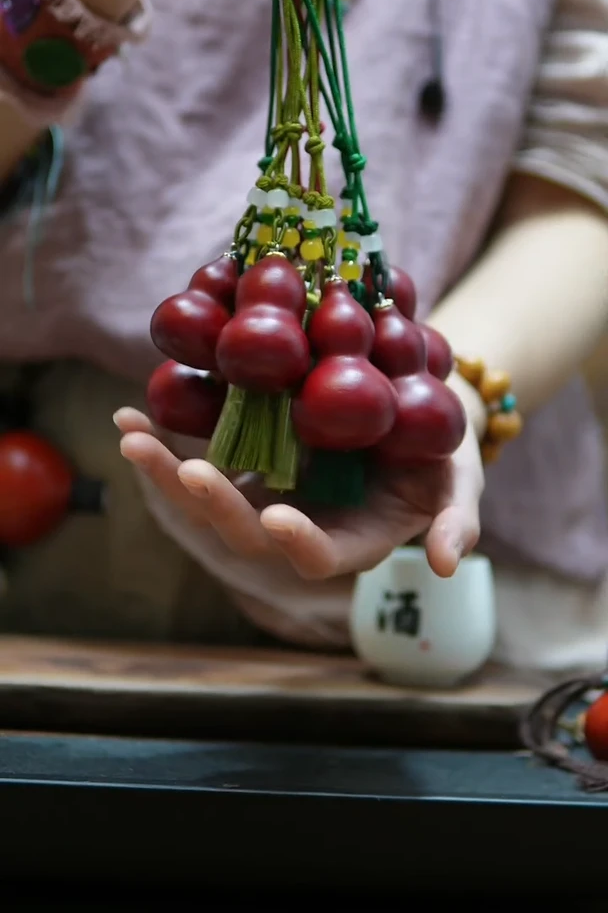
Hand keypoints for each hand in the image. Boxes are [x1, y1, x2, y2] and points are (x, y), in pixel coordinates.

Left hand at [115, 406, 482, 580]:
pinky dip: (164, 438)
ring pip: (209, 496)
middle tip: (182, 467)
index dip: (297, 542)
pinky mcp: (249, 459)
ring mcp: (268, 492)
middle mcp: (299, 525)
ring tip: (130, 434)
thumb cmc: (443, 454)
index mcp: (350, 541)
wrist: (413, 410)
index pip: (317, 556)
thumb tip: (446, 563)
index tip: (278, 516)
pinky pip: (200, 455)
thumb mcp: (461, 481)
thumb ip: (457, 521)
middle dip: (210, 503)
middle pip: (245, 531)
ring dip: (166, 471)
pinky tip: (130, 414)